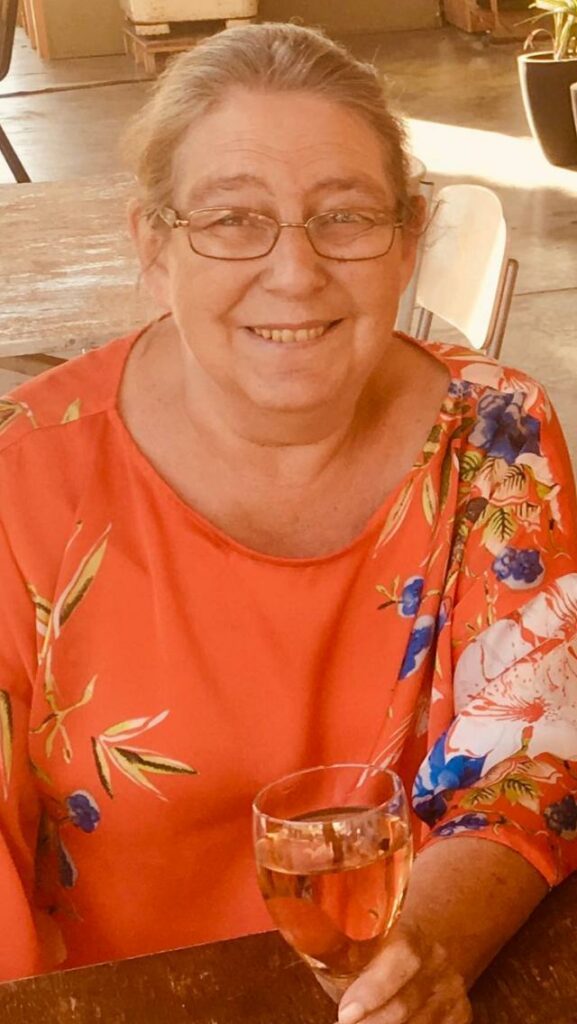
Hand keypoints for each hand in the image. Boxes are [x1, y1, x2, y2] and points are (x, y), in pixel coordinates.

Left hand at [335, 922, 471, 1023]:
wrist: (421, 950)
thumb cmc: (373, 950)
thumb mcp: (356, 944)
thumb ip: (334, 954)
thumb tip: (297, 951)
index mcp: (408, 933)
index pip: (400, 957)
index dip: (373, 989)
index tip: (345, 1015)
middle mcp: (435, 959)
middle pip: (406, 1004)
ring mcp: (451, 989)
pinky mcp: (461, 1014)